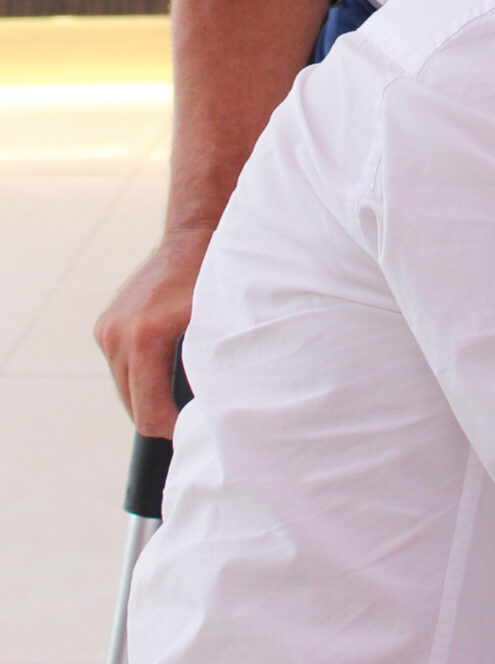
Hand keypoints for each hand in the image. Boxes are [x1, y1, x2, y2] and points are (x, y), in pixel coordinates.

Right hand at [94, 226, 210, 437]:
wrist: (192, 235)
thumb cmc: (214, 279)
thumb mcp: (219, 323)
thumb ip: (215, 367)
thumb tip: (220, 411)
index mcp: (145, 338)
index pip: (148, 412)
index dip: (172, 429)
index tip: (194, 430)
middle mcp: (117, 335)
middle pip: (133, 405)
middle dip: (160, 417)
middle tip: (190, 418)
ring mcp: (106, 330)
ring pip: (125, 388)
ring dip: (148, 397)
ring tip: (179, 395)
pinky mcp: (103, 325)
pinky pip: (120, 367)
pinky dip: (139, 376)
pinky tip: (163, 370)